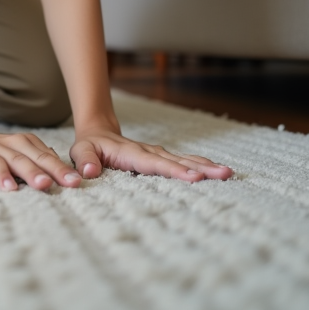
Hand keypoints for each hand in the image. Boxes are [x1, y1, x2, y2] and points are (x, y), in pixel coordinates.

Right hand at [0, 126, 82, 191]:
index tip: (74, 182)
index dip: (58, 168)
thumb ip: (39, 159)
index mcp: (19, 144)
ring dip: (1, 173)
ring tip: (10, 189)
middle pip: (20, 158)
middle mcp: (1, 145)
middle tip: (46, 185)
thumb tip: (66, 173)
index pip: (42, 156)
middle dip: (33, 171)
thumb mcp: (18, 151)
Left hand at [70, 129, 233, 182]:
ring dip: (206, 166)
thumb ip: (85, 161)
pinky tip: (217, 172)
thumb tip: (90, 172)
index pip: (155, 164)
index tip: (194, 177)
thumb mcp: (80, 152)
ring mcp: (158, 154)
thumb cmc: (88, 146)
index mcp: (131, 154)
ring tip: (228, 173)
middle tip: (224, 174)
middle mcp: (149, 152)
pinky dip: (201, 166)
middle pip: (177, 161)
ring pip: (185, 159)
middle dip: (201, 168)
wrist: (97, 132)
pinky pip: (184, 161)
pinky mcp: (162, 158)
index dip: (174, 171)